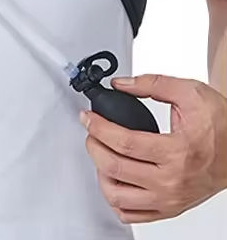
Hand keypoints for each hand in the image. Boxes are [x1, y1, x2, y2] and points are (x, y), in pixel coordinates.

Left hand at [80, 74, 226, 223]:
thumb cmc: (221, 126)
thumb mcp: (190, 93)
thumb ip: (152, 84)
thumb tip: (120, 84)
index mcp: (178, 151)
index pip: (124, 143)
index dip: (98, 127)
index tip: (87, 117)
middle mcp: (172, 181)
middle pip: (115, 169)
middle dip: (93, 145)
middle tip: (90, 131)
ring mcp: (170, 199)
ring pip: (118, 197)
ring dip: (100, 173)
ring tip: (101, 154)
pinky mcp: (170, 209)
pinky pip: (132, 214)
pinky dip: (115, 198)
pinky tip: (114, 178)